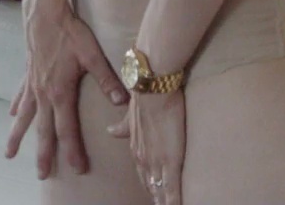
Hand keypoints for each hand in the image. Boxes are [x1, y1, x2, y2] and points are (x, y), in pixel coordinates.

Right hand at [5, 6, 130, 178]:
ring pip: (25, 117)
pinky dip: (17, 108)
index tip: (77, 169)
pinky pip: (20, 96)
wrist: (44, 13)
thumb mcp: (92, 55)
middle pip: (43, 130)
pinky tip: (12, 115)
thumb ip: (107, 80)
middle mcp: (43, 93)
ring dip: (18, 137)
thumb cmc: (70, 32)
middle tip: (42, 175)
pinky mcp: (27, 73)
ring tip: (9, 154)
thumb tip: (122, 101)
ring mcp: (32, 85)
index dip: (72, 150)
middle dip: (43, 154)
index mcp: (60, 93)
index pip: (67, 129)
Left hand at [108, 89, 186, 204]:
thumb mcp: (129, 117)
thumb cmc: (144, 100)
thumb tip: (110, 131)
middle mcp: (143, 159)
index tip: (154, 193)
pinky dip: (174, 199)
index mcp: (136, 149)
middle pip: (151, 185)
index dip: (149, 185)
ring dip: (164, 201)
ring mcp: (157, 161)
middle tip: (161, 204)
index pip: (143, 174)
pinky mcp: (171, 160)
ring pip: (160, 189)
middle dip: (156, 196)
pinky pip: (172, 187)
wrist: (152, 91)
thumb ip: (122, 127)